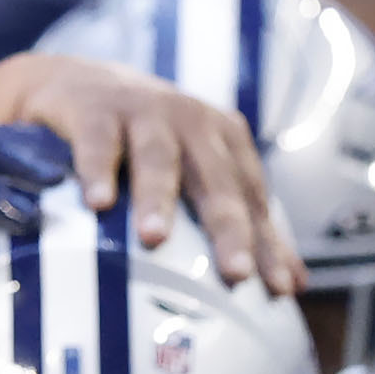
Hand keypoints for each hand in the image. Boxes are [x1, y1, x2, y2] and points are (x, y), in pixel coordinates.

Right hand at [0, 53, 303, 294]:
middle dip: (228, 227)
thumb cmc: (146, 143)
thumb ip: (238, 222)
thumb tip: (292, 286)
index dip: (267, 243)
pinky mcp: (96, 112)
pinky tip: (98, 203)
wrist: (82, 85)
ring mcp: (145, 114)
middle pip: (216, 181)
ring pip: (158, 159)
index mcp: (224, 141)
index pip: (251, 198)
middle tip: (235, 273)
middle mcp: (192, 123)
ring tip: (155, 238)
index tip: (277, 288)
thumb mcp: (196, 172)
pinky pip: (98, 144)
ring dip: (157, 198)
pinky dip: (98, 171)